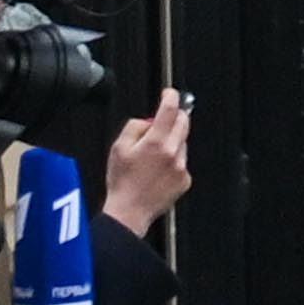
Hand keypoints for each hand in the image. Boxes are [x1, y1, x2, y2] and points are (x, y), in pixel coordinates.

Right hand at [101, 88, 195, 239]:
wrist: (130, 211)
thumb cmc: (122, 182)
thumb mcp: (118, 147)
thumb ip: (135, 127)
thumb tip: (148, 121)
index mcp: (156, 142)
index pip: (170, 109)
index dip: (170, 96)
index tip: (169, 93)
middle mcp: (172, 153)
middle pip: (183, 122)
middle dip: (174, 117)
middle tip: (161, 122)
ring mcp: (181, 167)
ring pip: (182, 143)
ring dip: (172, 142)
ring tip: (152, 158)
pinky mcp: (185, 180)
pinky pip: (182, 162)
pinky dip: (173, 161)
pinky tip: (158, 171)